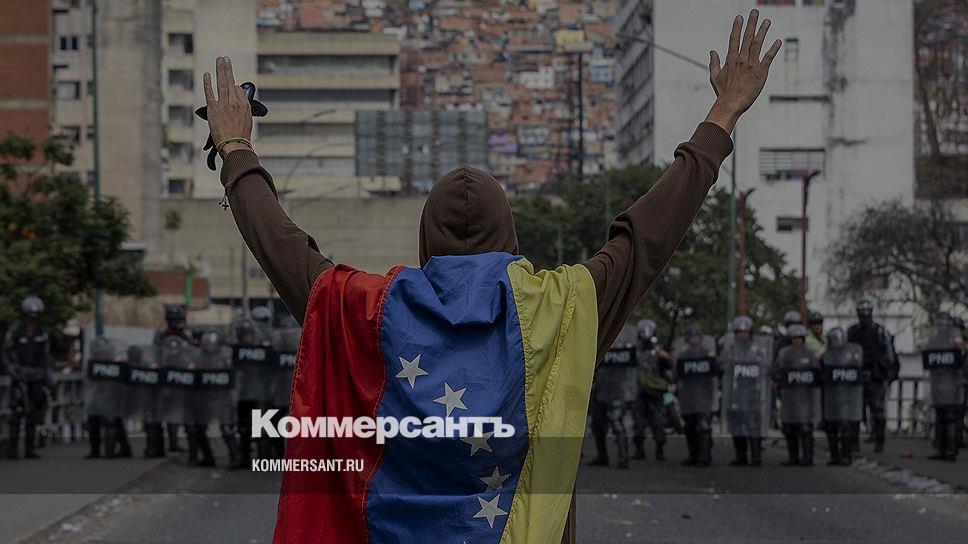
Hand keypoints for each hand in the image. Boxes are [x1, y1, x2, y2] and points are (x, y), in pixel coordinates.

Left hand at [203, 57, 251, 156]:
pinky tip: (206, 74)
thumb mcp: (247, 120)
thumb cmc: (240, 136)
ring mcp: (224, 105)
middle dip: (228, 68)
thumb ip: (241, 107)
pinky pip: (210, 93)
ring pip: (222, 83)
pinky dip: (208, 83)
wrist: (234, 145)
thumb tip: (236, 97)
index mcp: (244, 105)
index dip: (234, 89)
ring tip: (220, 60)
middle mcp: (235, 102)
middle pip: (231, 81)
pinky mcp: (213, 109)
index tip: (231, 89)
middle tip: (225, 59)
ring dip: (220, 70)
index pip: (238, 89)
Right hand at [705, 9, 781, 132]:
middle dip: (751, 23)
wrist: (731, 104)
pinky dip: (773, 49)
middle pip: (747, 37)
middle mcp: (741, 59)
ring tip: (767, 21)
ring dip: (762, 31)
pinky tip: (778, 41)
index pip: (734, 39)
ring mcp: (751, 65)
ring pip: (757, 44)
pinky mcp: (760, 72)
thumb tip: (712, 52)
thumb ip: (713, 63)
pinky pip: (768, 58)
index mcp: (731, 60)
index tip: (739, 17)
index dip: (737, 27)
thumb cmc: (723, 92)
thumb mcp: (714, 77)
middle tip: (755, 12)